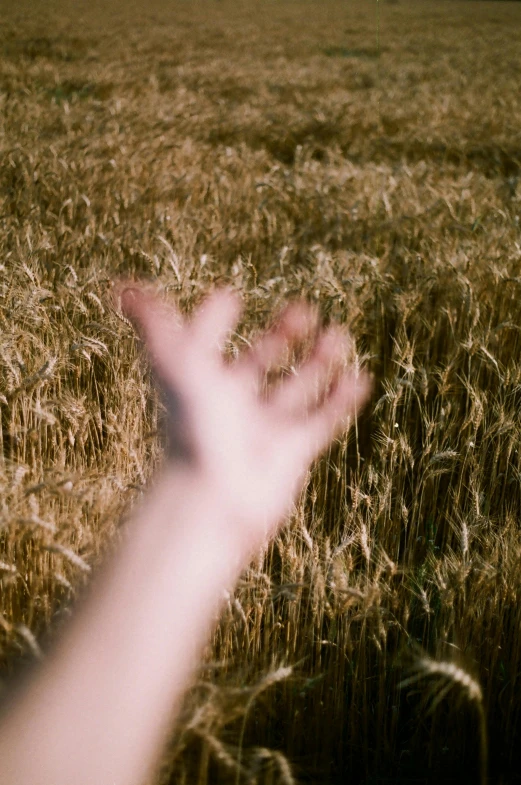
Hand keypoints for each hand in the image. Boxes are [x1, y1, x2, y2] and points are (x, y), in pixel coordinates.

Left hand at [113, 282, 370, 556]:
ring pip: (297, 389)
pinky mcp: (293, 450)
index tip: (230, 298)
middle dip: (282, 336)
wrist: (215, 496)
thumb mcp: (175, 367)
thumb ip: (154, 326)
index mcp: (203, 385)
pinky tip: (361, 376)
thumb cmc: (193, 429)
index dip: (214, 323)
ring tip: (339, 334)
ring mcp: (265, 428)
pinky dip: (342, 400)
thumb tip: (122, 285)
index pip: (208, 346)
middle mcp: (234, 406)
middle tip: (305, 309)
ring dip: (319, 362)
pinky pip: (322, 421)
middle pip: (260, 364)